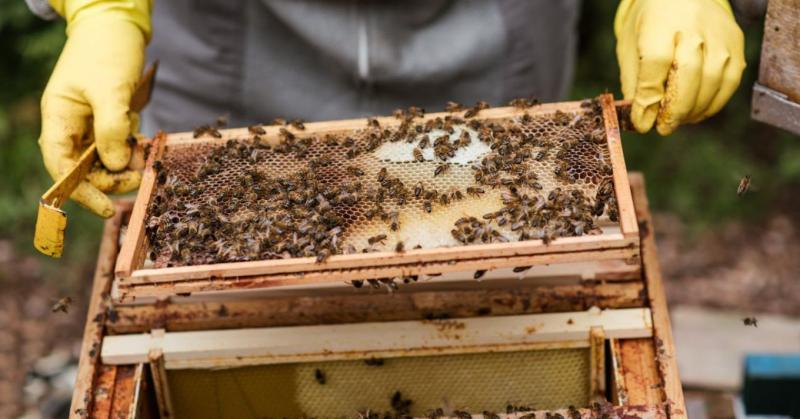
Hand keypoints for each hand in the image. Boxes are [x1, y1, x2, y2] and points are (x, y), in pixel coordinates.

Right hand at [39, 0, 150, 216]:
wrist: (117, 24)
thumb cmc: (108, 51)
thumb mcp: (111, 89)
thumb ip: (111, 128)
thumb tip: (114, 165)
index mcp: (59, 117)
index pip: (61, 165)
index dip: (80, 191)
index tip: (107, 207)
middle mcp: (71, 124)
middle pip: (84, 168)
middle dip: (111, 178)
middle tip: (140, 177)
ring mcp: (89, 122)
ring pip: (104, 159)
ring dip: (124, 164)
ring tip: (144, 156)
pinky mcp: (108, 119)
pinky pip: (118, 145)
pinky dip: (131, 149)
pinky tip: (143, 142)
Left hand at [615, 0, 745, 134]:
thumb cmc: (651, 25)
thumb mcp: (631, 47)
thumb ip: (635, 82)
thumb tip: (642, 119)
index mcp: (659, 24)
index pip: (655, 63)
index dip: (649, 98)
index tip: (643, 122)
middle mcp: (693, 27)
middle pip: (688, 73)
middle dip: (674, 109)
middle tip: (663, 128)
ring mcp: (719, 35)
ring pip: (713, 81)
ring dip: (694, 110)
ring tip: (678, 120)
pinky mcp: (736, 42)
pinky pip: (730, 81)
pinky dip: (714, 103)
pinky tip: (697, 111)